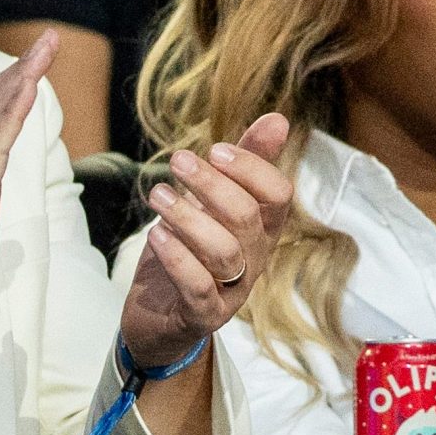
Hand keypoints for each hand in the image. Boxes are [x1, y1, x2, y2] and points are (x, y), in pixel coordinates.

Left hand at [117, 114, 292, 366]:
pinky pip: (199, 288)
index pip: (279, 195)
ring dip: (187, 217)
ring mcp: (232, 290)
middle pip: (247, 218)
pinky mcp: (204, 315)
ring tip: (156, 195)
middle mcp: (255, 259)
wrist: (159, 315)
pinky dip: (178, 258)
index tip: (215, 149)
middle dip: (212, 185)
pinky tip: (156, 235)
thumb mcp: (211, 203)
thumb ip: (243, 164)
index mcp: (262, 228)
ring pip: (224, 252)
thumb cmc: (190, 250)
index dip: (251, 168)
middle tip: (178, 162)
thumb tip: (279, 119)